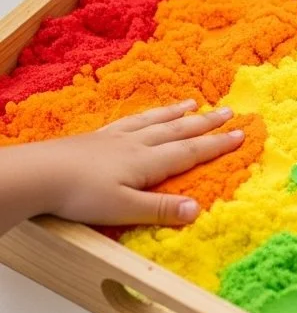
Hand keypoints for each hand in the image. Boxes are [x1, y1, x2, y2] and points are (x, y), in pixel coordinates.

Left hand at [24, 101, 243, 224]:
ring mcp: (116, 138)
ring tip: (193, 103)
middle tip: (228, 111)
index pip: (190, 151)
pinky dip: (146, 115)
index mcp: (148, 162)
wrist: (38, 175)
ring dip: (177, 113)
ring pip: (155, 122)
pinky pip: (130, 121)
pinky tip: (147, 115)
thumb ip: (161, 209)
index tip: (241, 133)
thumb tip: (198, 209)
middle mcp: (137, 145)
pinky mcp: (97, 138)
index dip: (217, 144)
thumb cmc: (80, 195)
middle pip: (178, 131)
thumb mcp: (124, 209)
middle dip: (205, 123)